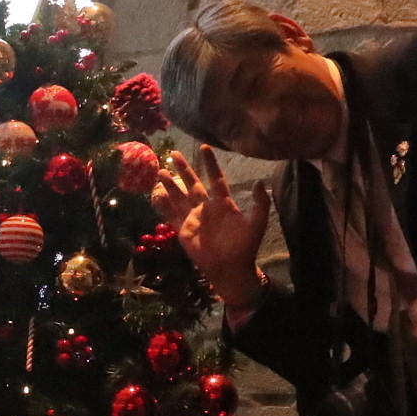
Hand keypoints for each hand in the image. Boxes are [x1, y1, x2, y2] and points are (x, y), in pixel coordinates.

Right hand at [151, 147, 270, 313]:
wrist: (230, 268)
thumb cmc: (244, 246)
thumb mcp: (257, 223)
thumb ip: (261, 203)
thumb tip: (260, 182)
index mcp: (223, 203)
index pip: (215, 179)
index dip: (210, 164)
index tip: (205, 147)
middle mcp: (206, 207)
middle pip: (193, 184)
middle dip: (184, 169)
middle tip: (174, 153)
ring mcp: (194, 218)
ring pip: (179, 197)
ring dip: (170, 184)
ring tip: (160, 170)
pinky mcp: (183, 230)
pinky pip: (171, 215)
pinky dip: (163, 206)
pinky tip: (155, 195)